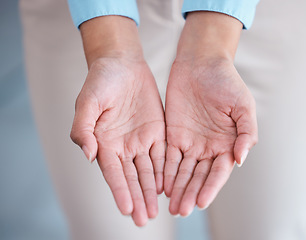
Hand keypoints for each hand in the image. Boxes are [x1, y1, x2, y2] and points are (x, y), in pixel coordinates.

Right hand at [70, 17, 164, 226]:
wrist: (122, 64)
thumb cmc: (101, 81)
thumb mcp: (87, 102)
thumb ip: (84, 129)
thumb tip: (89, 155)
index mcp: (104, 142)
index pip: (113, 172)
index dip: (119, 191)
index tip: (126, 210)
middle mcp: (123, 146)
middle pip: (132, 177)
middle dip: (137, 198)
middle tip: (144, 219)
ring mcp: (141, 140)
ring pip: (148, 170)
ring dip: (152, 191)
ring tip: (156, 211)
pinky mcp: (156, 131)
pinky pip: (163, 154)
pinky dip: (165, 171)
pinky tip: (168, 186)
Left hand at [164, 12, 257, 216]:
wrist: (201, 63)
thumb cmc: (226, 82)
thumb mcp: (244, 105)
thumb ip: (246, 133)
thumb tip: (240, 159)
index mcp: (227, 144)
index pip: (218, 172)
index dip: (211, 188)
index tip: (201, 202)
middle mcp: (208, 148)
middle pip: (199, 176)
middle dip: (190, 194)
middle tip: (181, 211)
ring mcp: (190, 143)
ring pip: (182, 171)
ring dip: (177, 189)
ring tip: (171, 206)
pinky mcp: (173, 135)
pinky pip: (168, 157)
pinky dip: (164, 172)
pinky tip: (160, 186)